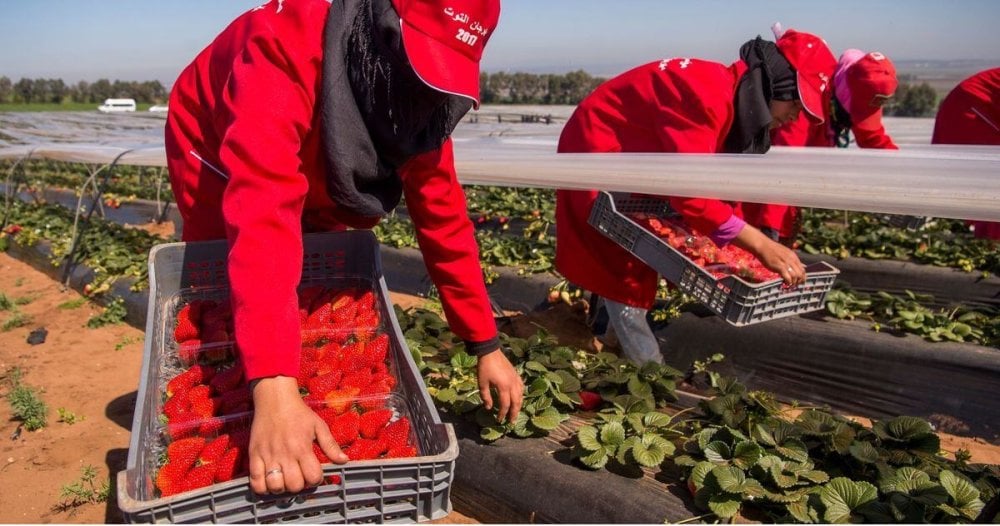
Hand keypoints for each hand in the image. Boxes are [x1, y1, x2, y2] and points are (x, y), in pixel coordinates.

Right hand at [248, 376, 347, 494]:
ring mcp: (268, 456)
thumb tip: (344, 460)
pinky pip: (255, 481)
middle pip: (294, 486)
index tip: (314, 473)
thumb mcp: (318, 426)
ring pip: (275, 486)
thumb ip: (331, 445)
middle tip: (299, 476)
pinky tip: (269, 482)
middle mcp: (285, 454)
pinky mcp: (254, 455)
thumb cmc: (299, 413)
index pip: (313, 477)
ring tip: (284, 479)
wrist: (274, 399)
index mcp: (302, 447)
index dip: (316, 479)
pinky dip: (262, 487)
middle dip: (300, 485)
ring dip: (282, 488)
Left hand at [476, 349, 523, 423]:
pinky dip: (521, 394)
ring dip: (518, 405)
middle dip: (514, 413)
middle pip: (516, 402)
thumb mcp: (482, 383)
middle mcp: (512, 384)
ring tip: (516, 412)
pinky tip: (519, 398)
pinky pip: (522, 387)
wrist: (490, 352)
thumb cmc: (484, 367)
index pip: (505, 405)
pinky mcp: (516, 374)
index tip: (499, 420)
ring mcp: (516, 379)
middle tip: (511, 422)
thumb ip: (486, 397)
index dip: (502, 414)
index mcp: (504, 387)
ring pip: (521, 395)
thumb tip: (489, 408)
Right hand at [732, 225, 806, 286]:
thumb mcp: (786, 253)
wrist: (763, 246)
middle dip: (799, 281)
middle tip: (794, 285)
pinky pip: (787, 277)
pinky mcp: (779, 266)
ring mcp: (786, 263)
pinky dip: (788, 282)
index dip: (802, 277)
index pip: (803, 269)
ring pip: (795, 276)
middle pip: (800, 274)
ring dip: (793, 282)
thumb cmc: (772, 250)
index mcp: (794, 257)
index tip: (798, 281)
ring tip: (789, 284)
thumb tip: (803, 266)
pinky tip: (785, 283)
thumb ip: (794, 260)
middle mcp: (792, 260)